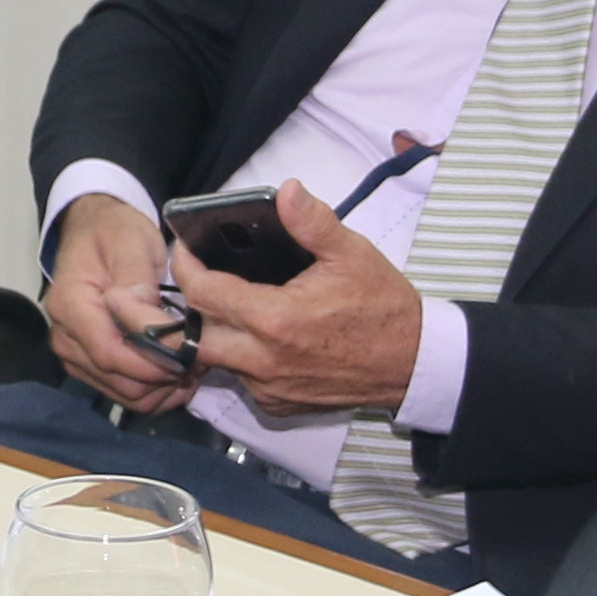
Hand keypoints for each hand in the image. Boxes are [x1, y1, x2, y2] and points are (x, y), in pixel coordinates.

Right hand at [39, 193, 194, 413]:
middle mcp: (65, 337)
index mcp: (71, 305)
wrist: (96, 231)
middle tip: (200, 358)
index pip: (110, 353)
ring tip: (191, 363)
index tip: (190, 357)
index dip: (153, 364)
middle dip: (163, 377)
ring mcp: (74, 355)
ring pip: (125, 394)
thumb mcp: (131, 241)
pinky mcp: (88, 366)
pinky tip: (175, 371)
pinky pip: (124, 394)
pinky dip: (154, 390)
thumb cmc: (115, 232)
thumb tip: (142, 312)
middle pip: (119, 380)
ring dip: (162, 387)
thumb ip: (136, 277)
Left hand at [172, 175, 425, 416]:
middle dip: (191, 305)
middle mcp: (264, 360)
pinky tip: (259, 336)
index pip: (204, 293)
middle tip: (202, 278)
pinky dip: (241, 358)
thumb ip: (312, 222)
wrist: (411, 363)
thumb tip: (287, 191)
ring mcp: (269, 388)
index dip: (186, 267)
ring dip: (215, 332)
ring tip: (228, 303)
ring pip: (216, 360)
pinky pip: (242, 380)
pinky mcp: (278, 405)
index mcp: (276, 319)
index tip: (184, 249)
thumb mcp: (351, 254)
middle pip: (195, 335)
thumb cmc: (382, 307)